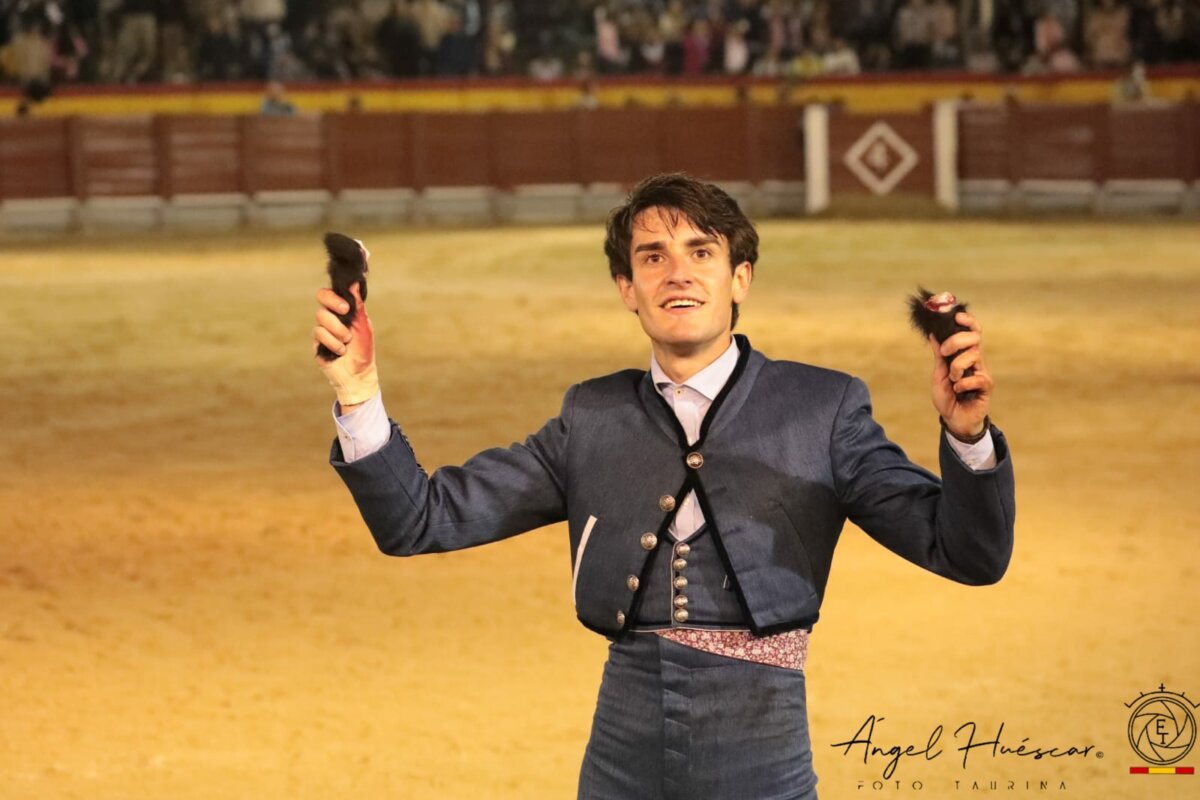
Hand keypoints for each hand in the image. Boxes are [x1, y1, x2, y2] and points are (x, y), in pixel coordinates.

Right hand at [313, 282, 377, 408]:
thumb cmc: (364, 349)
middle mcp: (331, 317)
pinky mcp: (316, 342)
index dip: (334, 295)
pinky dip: (333, 342)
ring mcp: (322, 329)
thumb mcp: (364, 325)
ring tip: (347, 342)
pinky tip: (340, 351)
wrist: (359, 374)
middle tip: (345, 314)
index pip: (330, 292)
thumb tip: (355, 282)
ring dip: (338, 330)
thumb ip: (358, 306)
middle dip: (333, 305)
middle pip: (321, 298)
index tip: (347, 307)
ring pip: (320, 317)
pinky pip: (318, 333)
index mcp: (342, 310)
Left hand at [929, 311, 991, 439]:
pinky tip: (959, 391)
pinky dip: (963, 384)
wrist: (953, 420)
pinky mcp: (986, 386)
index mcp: (964, 355)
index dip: (968, 321)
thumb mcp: (938, 374)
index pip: (972, 332)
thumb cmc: (947, 398)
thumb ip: (939, 356)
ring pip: (974, 355)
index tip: (957, 316)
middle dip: (956, 341)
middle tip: (945, 353)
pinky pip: (977, 377)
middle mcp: (976, 360)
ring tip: (953, 380)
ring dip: (957, 367)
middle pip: (975, 337)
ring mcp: (982, 372)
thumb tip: (933, 334)